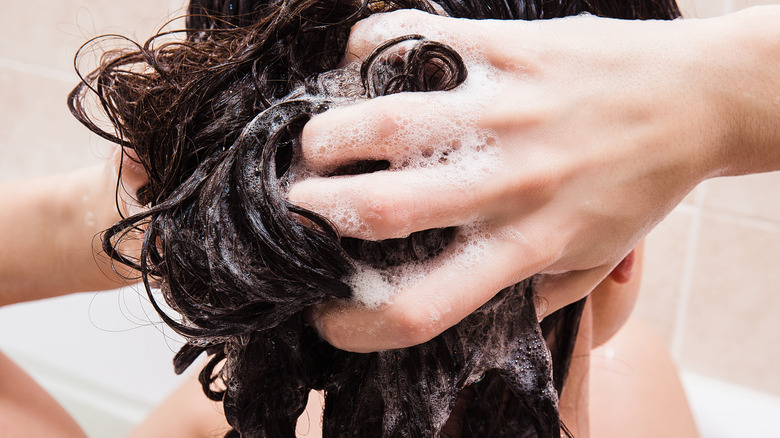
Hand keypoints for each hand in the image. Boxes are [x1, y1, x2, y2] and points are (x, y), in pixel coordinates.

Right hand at [289, 8, 779, 351]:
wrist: (698, 97)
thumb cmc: (640, 184)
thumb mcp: (591, 258)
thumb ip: (528, 293)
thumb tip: (464, 312)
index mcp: (526, 244)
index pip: (421, 304)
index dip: (354, 322)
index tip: (327, 313)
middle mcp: (508, 181)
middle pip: (381, 208)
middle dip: (313, 214)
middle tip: (302, 208)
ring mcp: (503, 109)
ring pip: (380, 122)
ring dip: (324, 137)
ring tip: (320, 145)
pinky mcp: (505, 48)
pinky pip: (408, 41)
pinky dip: (364, 53)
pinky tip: (360, 70)